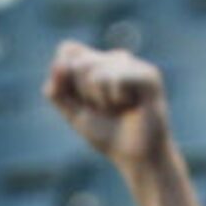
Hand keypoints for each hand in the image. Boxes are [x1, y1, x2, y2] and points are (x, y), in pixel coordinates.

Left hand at [45, 40, 171, 166]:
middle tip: (104, 108)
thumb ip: (57, 91)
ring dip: (100, 100)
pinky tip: (131, 105)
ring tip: (118, 108)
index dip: (64, 77)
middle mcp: (115, 58)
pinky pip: (115, 80)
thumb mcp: (73, 112)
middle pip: (78, 63)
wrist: (134, 156)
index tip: (82, 100)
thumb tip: (58, 65)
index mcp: (97, 62)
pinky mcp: (148, 74)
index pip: (66, 50)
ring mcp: (133, 64)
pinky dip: (116, 99)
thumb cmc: (107, 133)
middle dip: (84, 94)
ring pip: (95, 73)